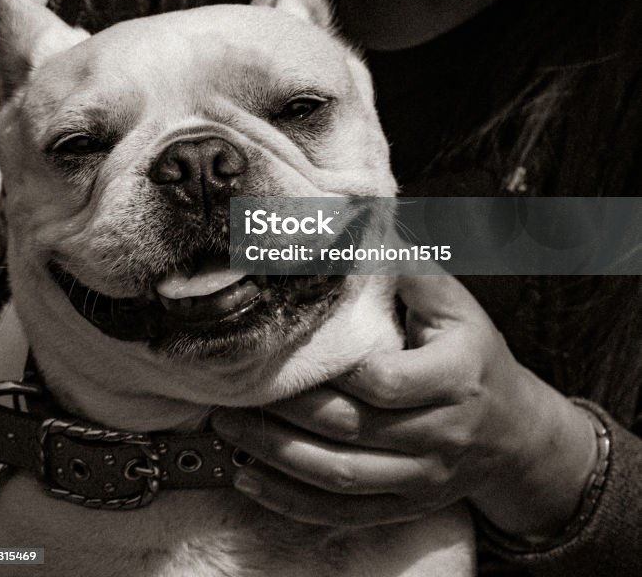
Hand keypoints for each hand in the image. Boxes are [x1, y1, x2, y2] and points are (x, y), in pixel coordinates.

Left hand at [212, 274, 596, 532]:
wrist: (514, 432)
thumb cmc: (473, 353)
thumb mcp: (456, 305)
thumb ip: (413, 269)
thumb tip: (363, 228)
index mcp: (455, 377)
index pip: (388, 381)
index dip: (339, 370)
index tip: (297, 347)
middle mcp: (440, 435)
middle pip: (353, 429)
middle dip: (289, 410)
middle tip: (237, 387)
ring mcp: (421, 478)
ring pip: (340, 477)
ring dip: (277, 455)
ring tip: (229, 426)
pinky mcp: (403, 506)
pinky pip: (341, 513)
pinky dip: (291, 500)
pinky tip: (248, 476)